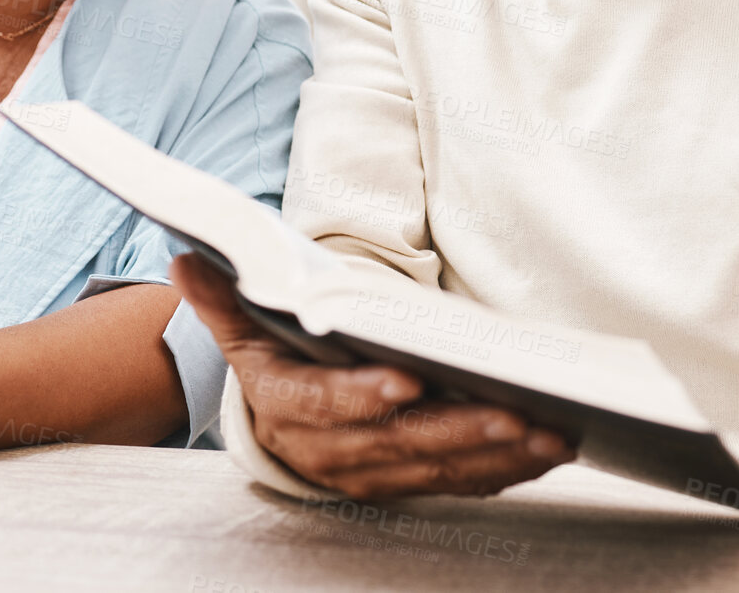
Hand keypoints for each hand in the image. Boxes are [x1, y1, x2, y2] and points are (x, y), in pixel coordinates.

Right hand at [172, 253, 575, 498]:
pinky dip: (507, 471)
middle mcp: (330, 452)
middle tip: (514, 413)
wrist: (279, 422)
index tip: (407, 380)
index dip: (363, 395)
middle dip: (460, 430)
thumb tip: (187, 256)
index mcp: (287, 406)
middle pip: (399, 444)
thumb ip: (224, 294)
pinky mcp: (411, 483)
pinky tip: (548, 452)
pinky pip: (463, 483)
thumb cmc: (274, 357)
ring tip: (550, 435)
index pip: (324, 405)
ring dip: (498, 457)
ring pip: (440, 470)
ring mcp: (375, 473)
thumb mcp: (242, 325)